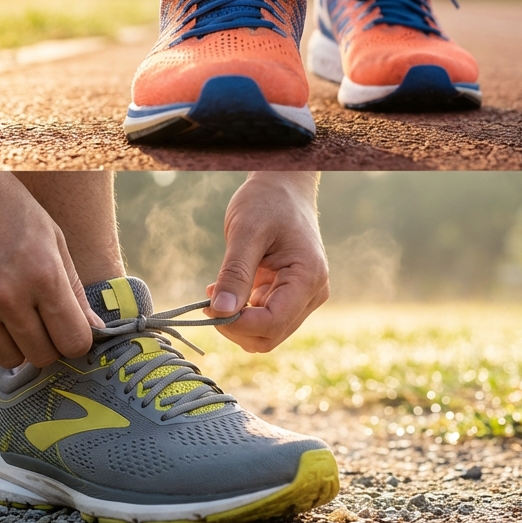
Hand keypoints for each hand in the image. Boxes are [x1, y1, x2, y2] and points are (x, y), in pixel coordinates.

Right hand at [0, 172, 101, 367]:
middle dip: (48, 345)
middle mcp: (8, 296)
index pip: (73, 342)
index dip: (75, 340)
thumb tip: (94, 332)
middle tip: (41, 323)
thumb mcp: (53, 240)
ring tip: (13, 316)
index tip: (69, 328)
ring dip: (16, 345)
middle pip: (42, 357)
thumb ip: (73, 290)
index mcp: (44, 276)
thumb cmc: (9, 208)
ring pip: (9, 359)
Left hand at [205, 172, 328, 352]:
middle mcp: (312, 293)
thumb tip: (220, 312)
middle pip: (270, 336)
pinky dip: (240, 313)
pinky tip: (225, 290)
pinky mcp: (289, 296)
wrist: (282, 186)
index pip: (273, 323)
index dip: (238, 324)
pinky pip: (263, 320)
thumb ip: (234, 273)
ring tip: (217, 290)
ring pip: (266, 333)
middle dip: (235, 327)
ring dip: (236, 322)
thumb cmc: (267, 202)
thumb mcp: (245, 232)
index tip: (209, 307)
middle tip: (209, 302)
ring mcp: (303, 297)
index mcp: (308, 277)